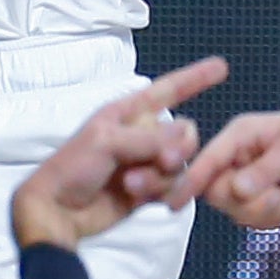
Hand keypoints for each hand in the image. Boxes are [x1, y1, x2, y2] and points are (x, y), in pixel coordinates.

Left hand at [11, 57, 226, 250]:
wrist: (58, 211)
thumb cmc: (73, 166)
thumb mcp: (108, 142)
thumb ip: (149, 138)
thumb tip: (188, 131)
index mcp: (128, 113)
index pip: (168, 90)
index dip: (194, 78)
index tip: (221, 66)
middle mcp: (141, 135)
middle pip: (183, 134)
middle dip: (177, 149)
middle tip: (163, 162)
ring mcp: (145, 163)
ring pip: (178, 165)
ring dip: (159, 176)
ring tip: (130, 185)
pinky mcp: (147, 191)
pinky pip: (171, 187)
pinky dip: (161, 193)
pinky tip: (140, 198)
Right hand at [173, 112, 279, 227]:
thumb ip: (265, 171)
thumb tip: (235, 189)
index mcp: (242, 134)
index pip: (208, 158)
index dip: (191, 179)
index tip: (173, 202)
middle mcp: (239, 155)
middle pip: (218, 193)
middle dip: (251, 203)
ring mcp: (247, 179)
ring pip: (235, 211)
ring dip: (268, 211)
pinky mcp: (258, 199)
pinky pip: (252, 220)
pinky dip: (275, 218)